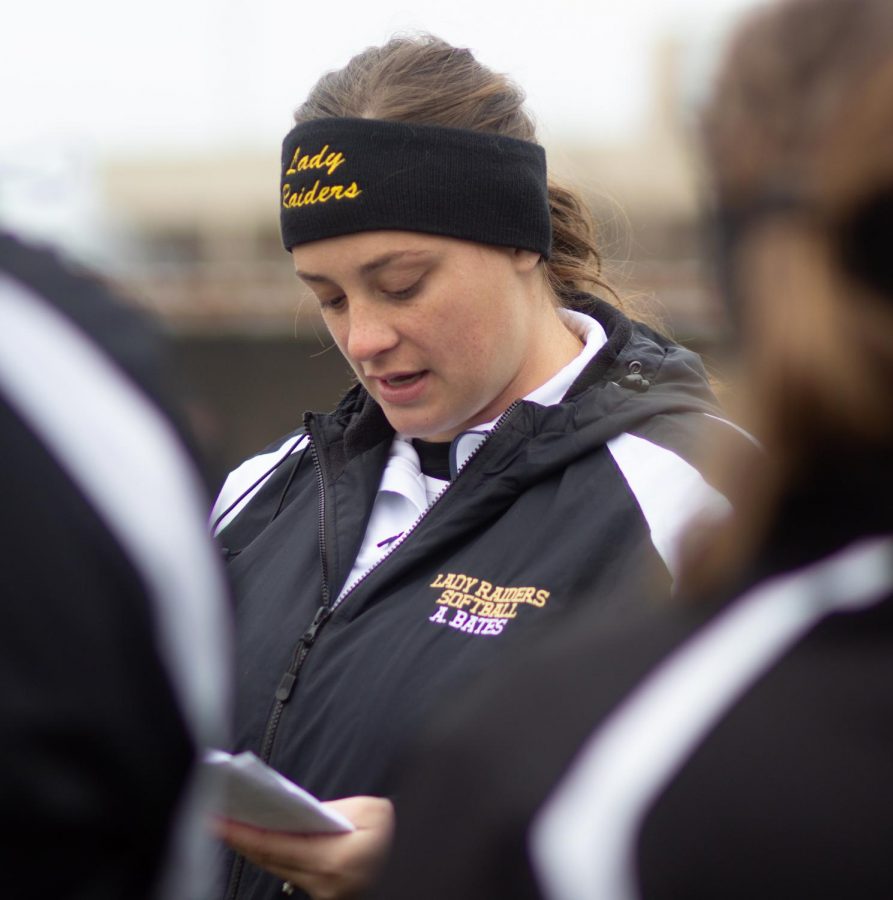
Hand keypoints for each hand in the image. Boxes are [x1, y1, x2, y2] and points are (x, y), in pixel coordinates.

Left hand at [215, 795, 394, 899]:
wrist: (420, 853)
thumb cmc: (398, 832)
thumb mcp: (368, 812)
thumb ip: (328, 812)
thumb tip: (297, 814)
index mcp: (333, 862)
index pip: (274, 847)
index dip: (242, 833)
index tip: (218, 820)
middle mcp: (324, 885)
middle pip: (270, 861)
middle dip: (242, 839)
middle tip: (217, 817)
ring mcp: (325, 895)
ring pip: (278, 870)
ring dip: (255, 848)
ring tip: (234, 824)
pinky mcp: (327, 895)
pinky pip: (292, 874)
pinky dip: (275, 855)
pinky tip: (262, 840)